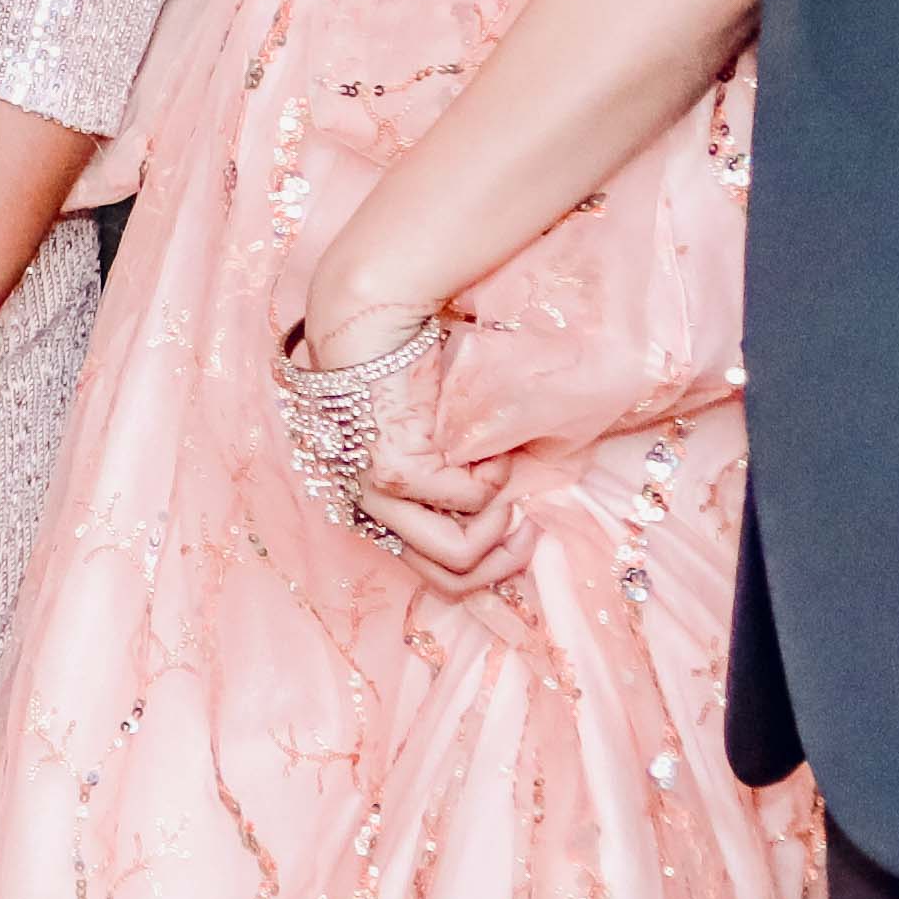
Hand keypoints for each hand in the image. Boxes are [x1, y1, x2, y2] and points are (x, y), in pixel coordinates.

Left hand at [282, 287, 520, 592]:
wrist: (376, 320)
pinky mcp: (393, 472)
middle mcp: (369, 508)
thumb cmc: (414, 369)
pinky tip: (488, 442)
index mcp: (378, 503)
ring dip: (498, 519)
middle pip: (448, 579)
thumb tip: (515, 512)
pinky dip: (494, 474)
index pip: (433, 570)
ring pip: (457, 553)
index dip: (489, 564)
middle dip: (504, 560)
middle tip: (529, 527)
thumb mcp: (445, 439)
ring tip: (501, 470)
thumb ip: (465, 479)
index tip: (521, 530)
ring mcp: (377, 494)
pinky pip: (469, 499)